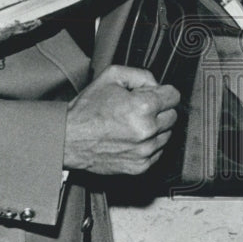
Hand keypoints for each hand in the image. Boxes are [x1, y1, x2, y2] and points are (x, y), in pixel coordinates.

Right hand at [64, 65, 179, 174]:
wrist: (68, 139)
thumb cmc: (87, 110)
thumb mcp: (112, 76)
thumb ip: (141, 75)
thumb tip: (158, 85)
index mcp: (143, 107)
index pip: (174, 96)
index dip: (162, 92)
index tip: (152, 95)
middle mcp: (147, 131)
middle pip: (173, 115)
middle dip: (160, 110)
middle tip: (139, 108)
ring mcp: (144, 151)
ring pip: (167, 134)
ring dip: (155, 128)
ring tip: (133, 124)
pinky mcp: (140, 166)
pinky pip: (158, 152)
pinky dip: (149, 144)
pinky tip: (131, 138)